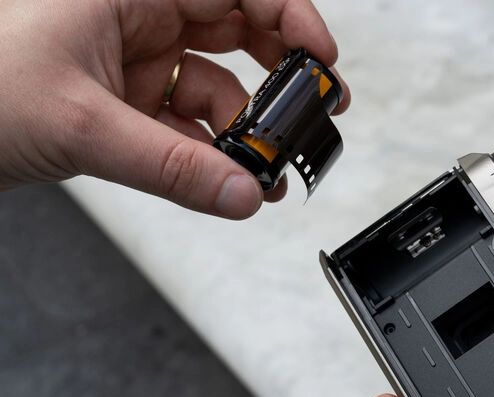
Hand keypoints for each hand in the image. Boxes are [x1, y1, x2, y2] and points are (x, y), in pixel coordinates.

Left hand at [0, 0, 348, 218]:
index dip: (289, 14)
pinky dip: (211, 156)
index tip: (322, 59)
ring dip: (247, 130)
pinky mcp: (124, 105)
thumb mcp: (84, 125)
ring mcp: (132, 61)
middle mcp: (136, 16)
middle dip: (280, 76)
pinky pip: (186, 127)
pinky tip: (229, 182)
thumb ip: (174, 168)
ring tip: (268, 169)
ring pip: (215, 86)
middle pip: (235, 31)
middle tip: (315, 112)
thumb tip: (244, 194)